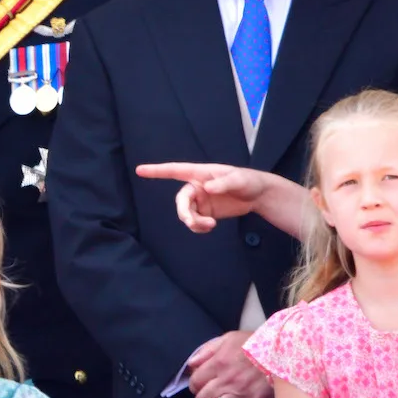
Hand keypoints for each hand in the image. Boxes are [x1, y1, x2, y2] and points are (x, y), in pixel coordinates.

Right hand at [135, 162, 273, 232]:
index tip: (140, 170)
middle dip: (185, 212)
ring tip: (209, 227)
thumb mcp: (239, 179)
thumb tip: (207, 188)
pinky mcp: (206, 213)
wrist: (258, 195)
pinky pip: (195, 222)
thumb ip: (223, 183)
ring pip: (186, 214)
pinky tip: (210, 228)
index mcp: (200, 174)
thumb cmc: (248, 181)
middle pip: (181, 200)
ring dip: (194, 222)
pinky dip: (198, 228)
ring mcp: (200, 201)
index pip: (175, 171)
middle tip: (194, 222)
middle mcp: (196, 187)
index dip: (157, 171)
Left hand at [188, 331, 273, 397]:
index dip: (194, 388)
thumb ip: (208, 350)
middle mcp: (226, 379)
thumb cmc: (256, 342)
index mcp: (218, 363)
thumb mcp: (229, 338)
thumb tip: (191, 364)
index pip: (195, 382)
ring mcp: (241, 393)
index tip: (197, 390)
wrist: (284, 350)